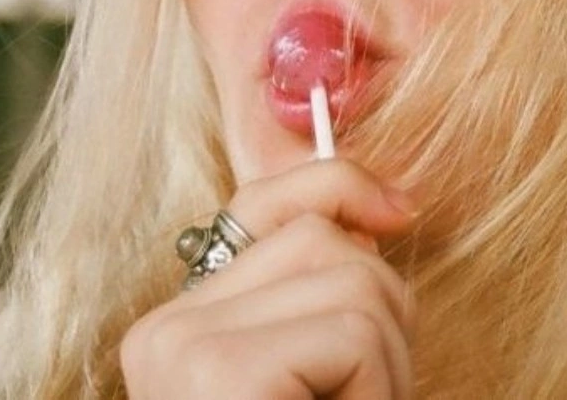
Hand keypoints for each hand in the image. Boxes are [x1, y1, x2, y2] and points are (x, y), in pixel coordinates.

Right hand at [120, 159, 418, 398]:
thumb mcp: (309, 367)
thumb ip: (317, 296)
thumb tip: (382, 209)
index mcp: (181, 327)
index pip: (257, 207)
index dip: (337, 186)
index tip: (400, 209)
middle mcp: (167, 328)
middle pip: (319, 238)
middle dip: (381, 309)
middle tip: (371, 387)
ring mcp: (186, 344)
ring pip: (353, 280)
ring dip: (390, 359)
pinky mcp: (222, 371)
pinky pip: (355, 332)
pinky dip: (381, 386)